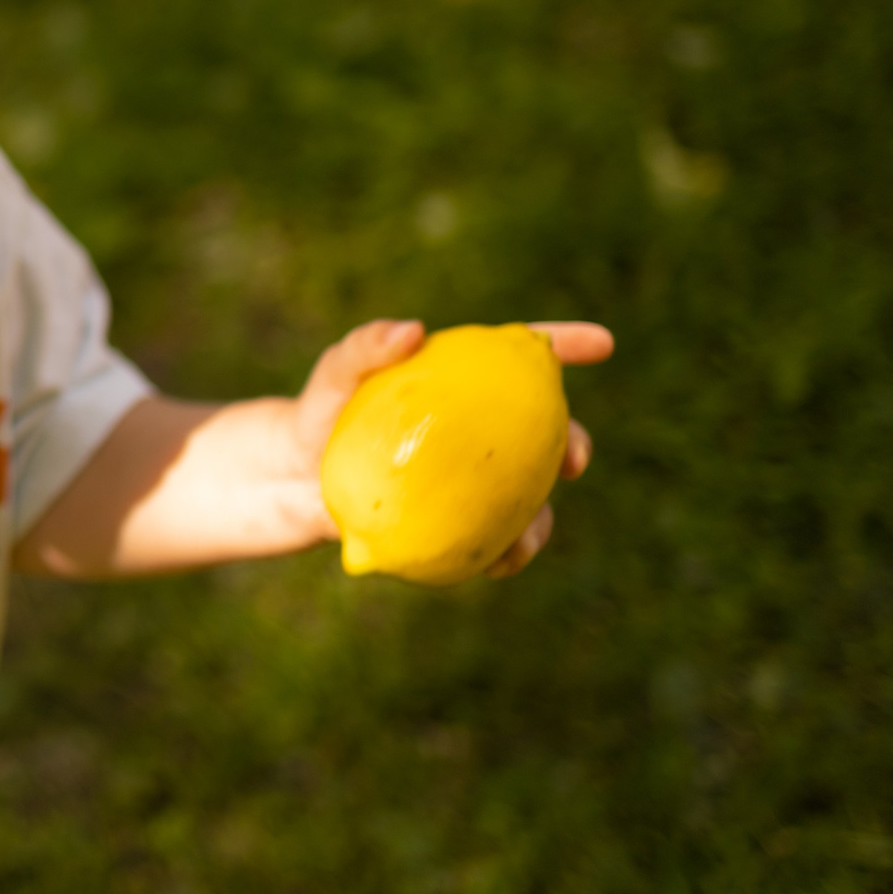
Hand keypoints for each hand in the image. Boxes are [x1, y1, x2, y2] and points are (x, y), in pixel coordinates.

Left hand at [291, 319, 610, 576]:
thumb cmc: (319, 414)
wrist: (292, 478)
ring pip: (530, 495)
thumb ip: (363, 348)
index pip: (520, 357)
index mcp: (462, 381)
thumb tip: (411, 330)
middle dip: (576, 442)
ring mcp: (471, 477)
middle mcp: (478, 429)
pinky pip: (493, 538)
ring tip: (531, 533)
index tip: (600, 344)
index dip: (563, 345)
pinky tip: (498, 563)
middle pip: (545, 431)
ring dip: (545, 514)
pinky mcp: (456, 520)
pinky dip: (505, 551)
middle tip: (574, 459)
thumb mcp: (333, 376)